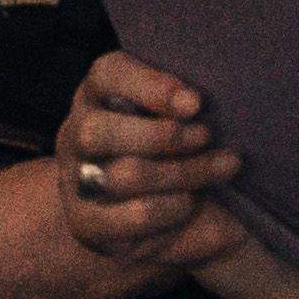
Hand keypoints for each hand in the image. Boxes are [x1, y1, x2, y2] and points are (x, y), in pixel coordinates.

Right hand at [59, 51, 248, 273]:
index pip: (108, 75)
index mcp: (98, 92)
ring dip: (181, 172)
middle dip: (163, 136)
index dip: (151, 87)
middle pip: (100, 131)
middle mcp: (75, 132)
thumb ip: (183, 100)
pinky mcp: (84, 223)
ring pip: (122, 175)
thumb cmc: (181, 137)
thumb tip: (194, 103)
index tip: (195, 103)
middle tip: (207, 135)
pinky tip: (191, 202)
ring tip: (223, 166)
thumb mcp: (182, 109)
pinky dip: (169, 209)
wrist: (166, 200)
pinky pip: (131, 217)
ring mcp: (74, 180)